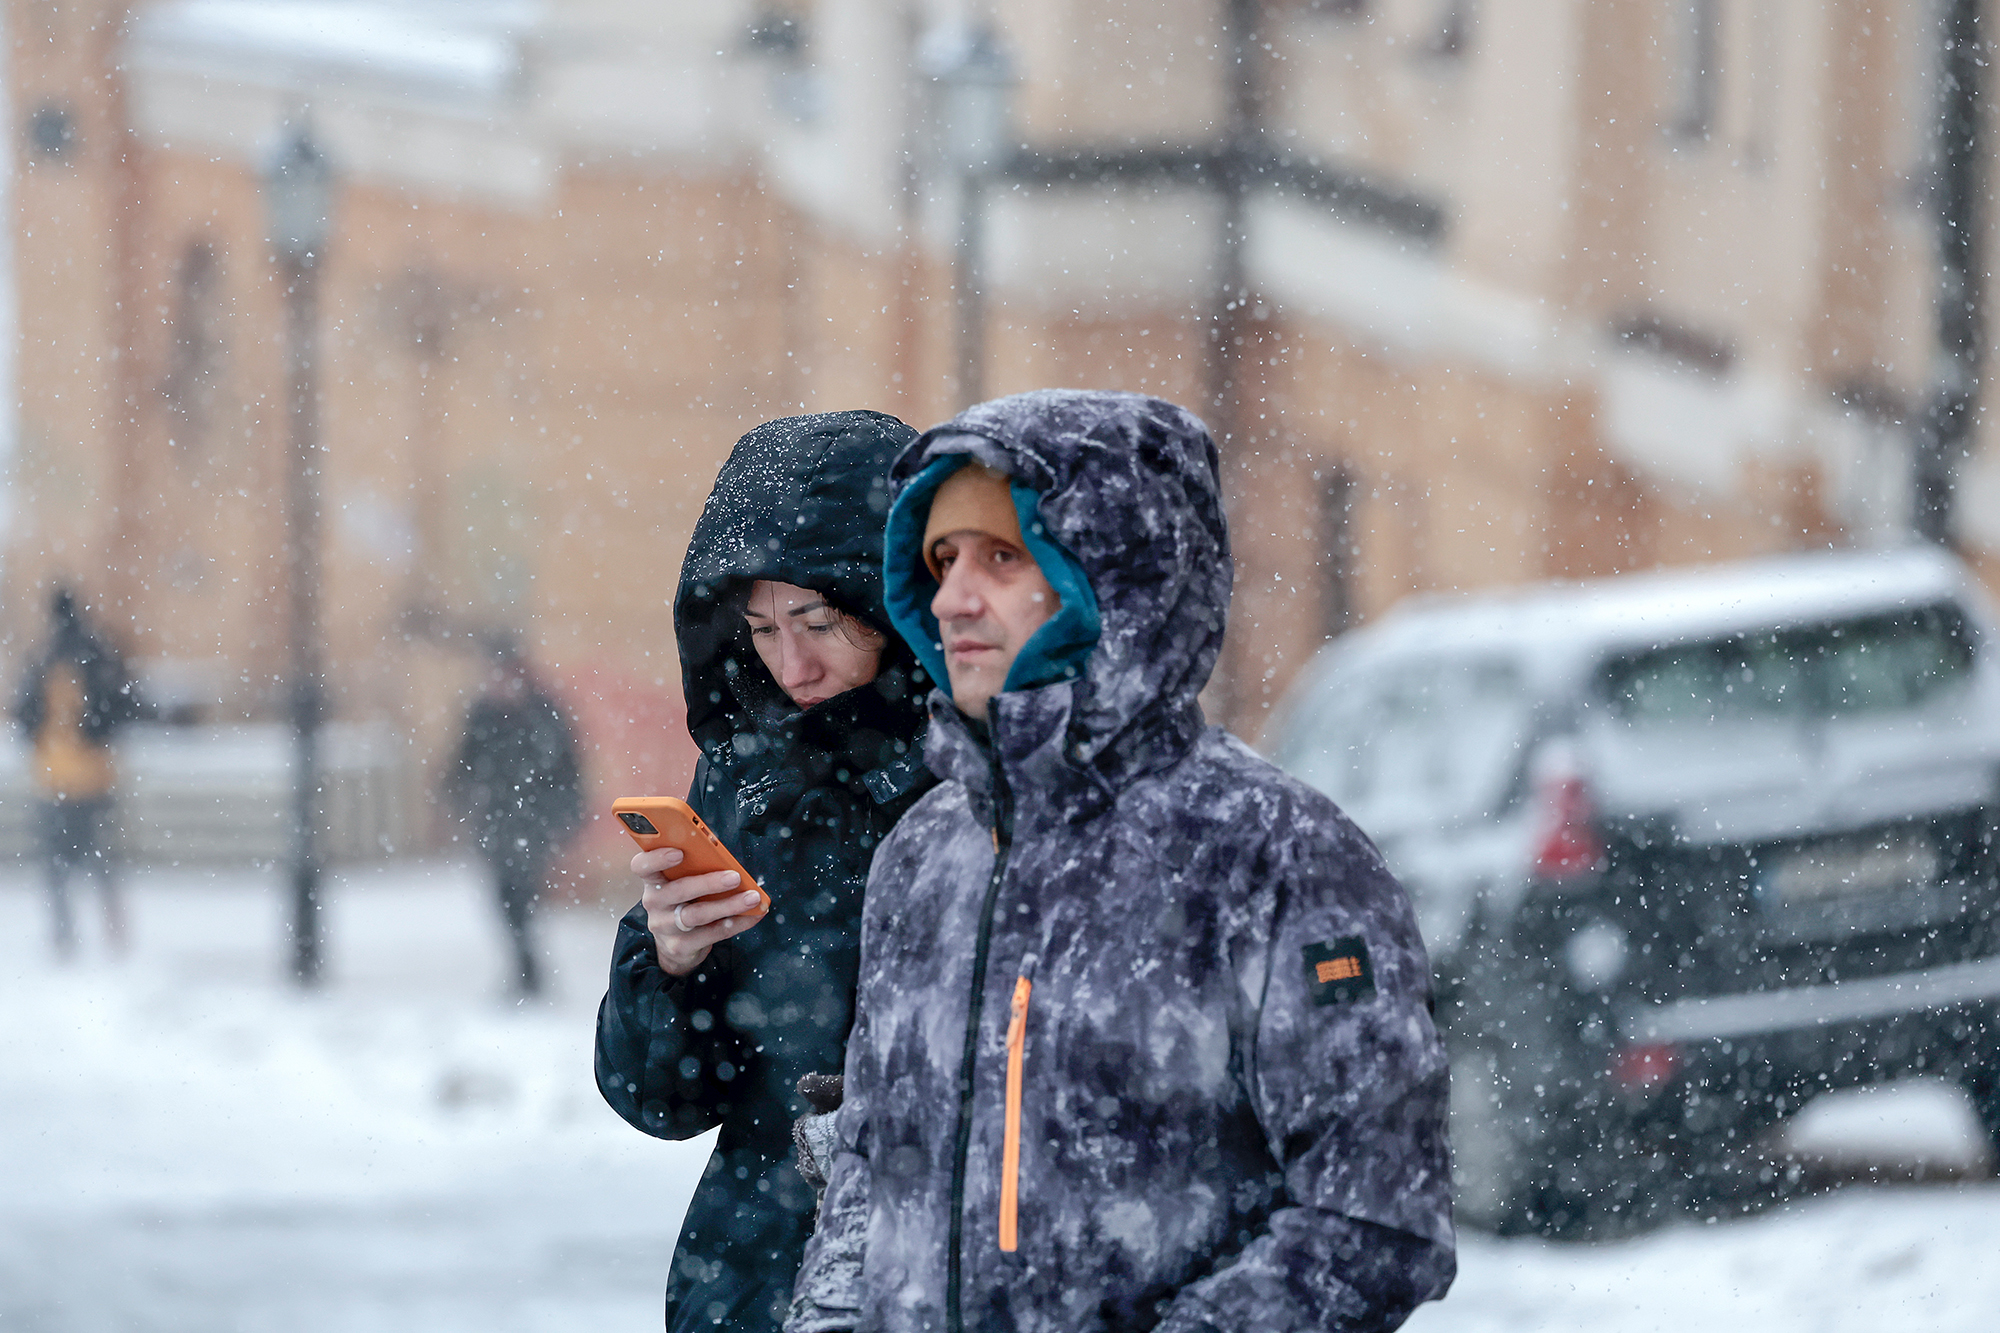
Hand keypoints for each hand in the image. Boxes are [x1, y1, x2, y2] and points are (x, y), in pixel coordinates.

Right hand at [636, 846, 765, 975]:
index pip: (643, 866)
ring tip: (752, 897)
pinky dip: (737, 923)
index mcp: (653, 881)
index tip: (678, 852)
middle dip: (708, 883)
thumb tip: (725, 859)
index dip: (657, 858)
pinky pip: (712, 933)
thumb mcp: (681, 883)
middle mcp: (654, 903)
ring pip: (697, 915)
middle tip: (735, 877)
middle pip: (678, 890)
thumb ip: (694, 868)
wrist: (673, 945)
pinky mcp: (681, 946)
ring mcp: (665, 927)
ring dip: (728, 905)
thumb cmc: (683, 902)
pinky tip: (753, 914)